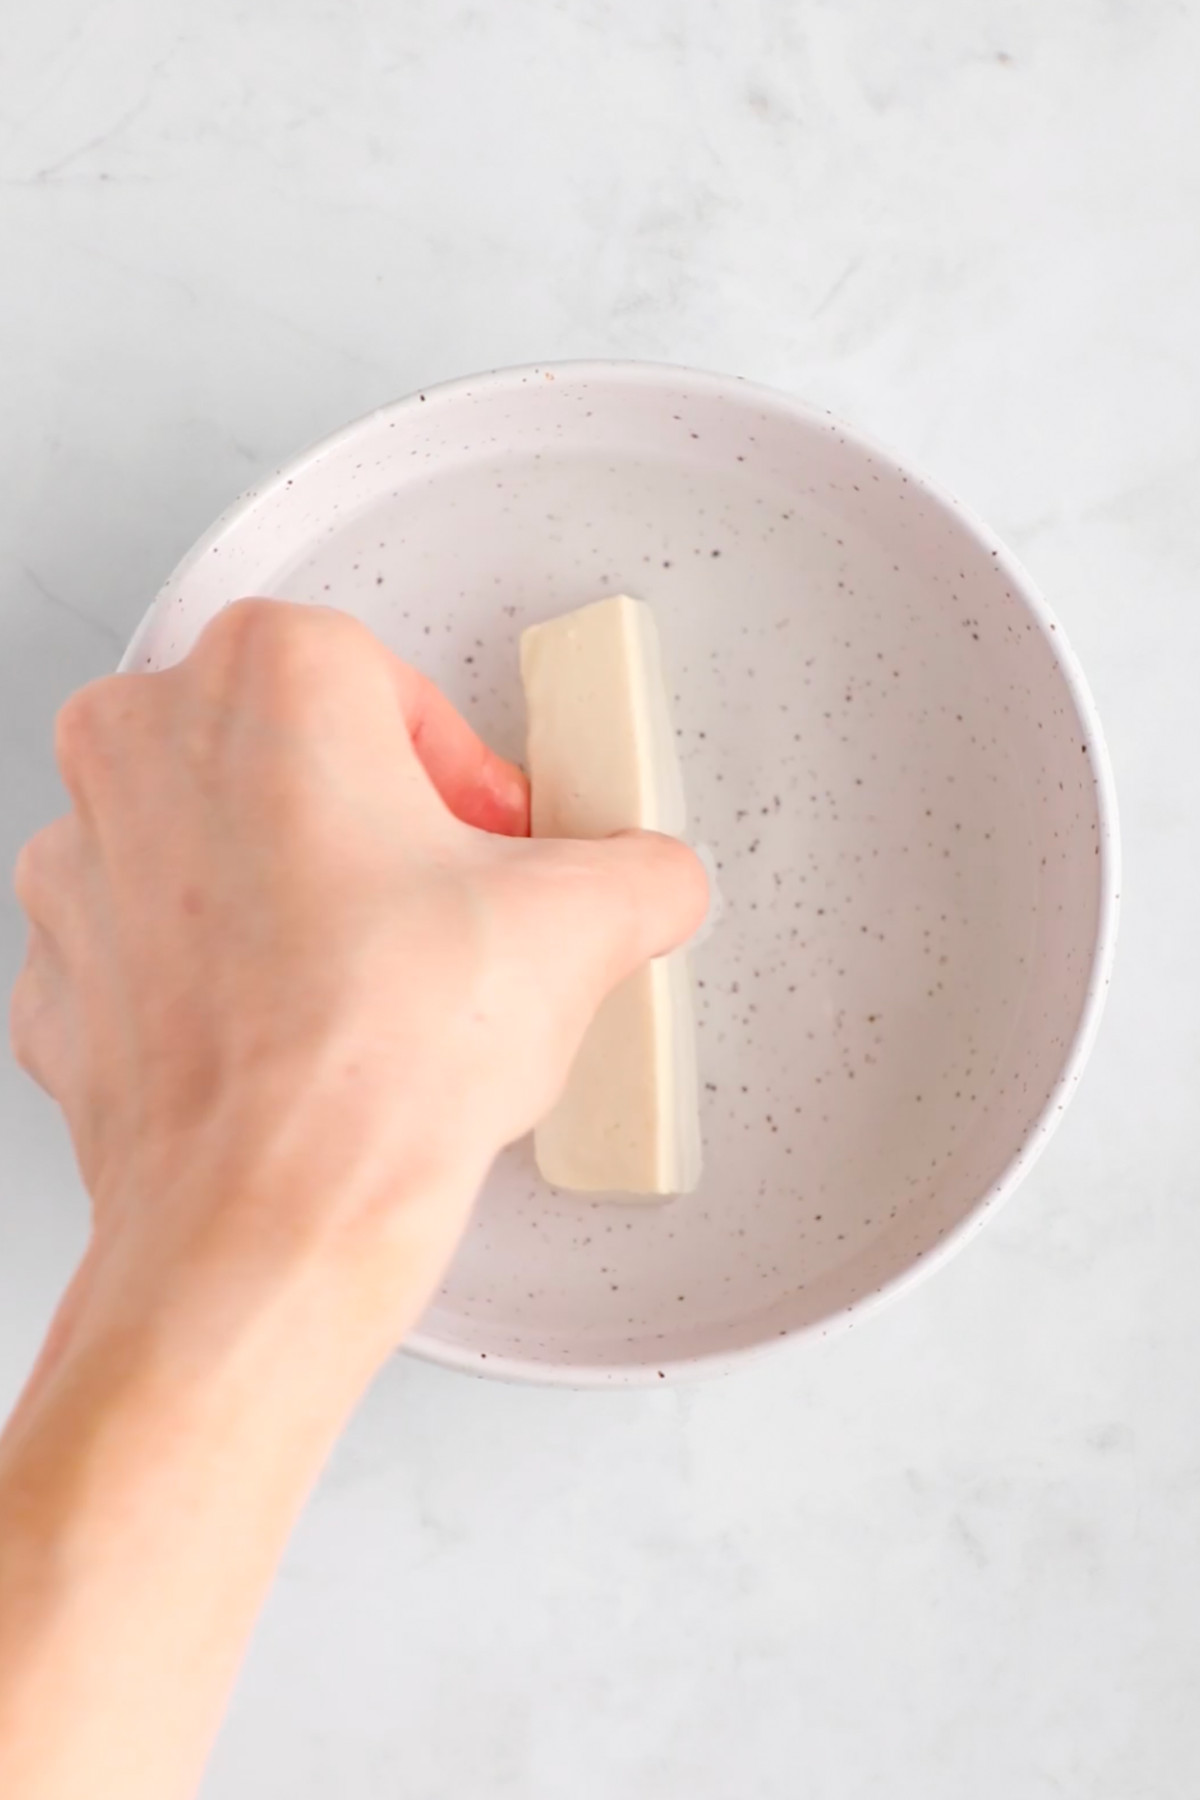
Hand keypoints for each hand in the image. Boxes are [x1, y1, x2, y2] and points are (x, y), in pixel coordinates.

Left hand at [10, 599, 705, 1351]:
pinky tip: (294, 1034)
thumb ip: (639, 870)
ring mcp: (79, 866)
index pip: (389, 682)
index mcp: (266, 680)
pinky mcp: (59, 979)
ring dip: (287, 893)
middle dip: (371, 821)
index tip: (491, 838)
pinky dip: (219, 981)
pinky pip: (155, 949)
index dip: (460, 770)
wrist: (266, 1226)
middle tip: (440, 903)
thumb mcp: (581, 926)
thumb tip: (648, 879)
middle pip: (288, 751)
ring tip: (371, 982)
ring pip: (210, 843)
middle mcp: (144, 750)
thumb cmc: (378, 1063)